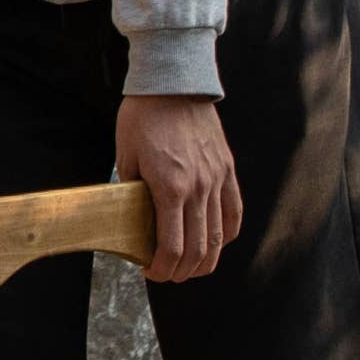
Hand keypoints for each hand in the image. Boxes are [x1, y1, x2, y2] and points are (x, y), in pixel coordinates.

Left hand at [117, 94, 239, 281]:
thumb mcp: (125, 156)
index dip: (162, 268)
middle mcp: (198, 187)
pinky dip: (226, 235)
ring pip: (219, 236)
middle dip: (182, 271)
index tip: (151, 272)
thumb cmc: (141, 117)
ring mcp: (217, 179)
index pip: (172, 246)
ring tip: (191, 267)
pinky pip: (234, 212)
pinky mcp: (227, 169)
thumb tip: (134, 219)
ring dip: (206, 260)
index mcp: (169, 187)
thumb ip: (133, 191)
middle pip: (198, 248)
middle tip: (169, 275)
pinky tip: (215, 244)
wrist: (173, 83)